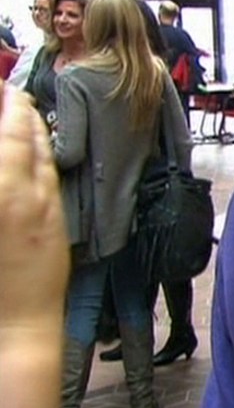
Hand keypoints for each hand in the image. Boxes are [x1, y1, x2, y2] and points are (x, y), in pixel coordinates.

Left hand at [0, 88, 69, 333]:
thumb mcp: (54, 211)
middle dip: (1, 118)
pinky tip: (4, 169)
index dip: (12, 104)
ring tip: (4, 132)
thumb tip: (29, 122)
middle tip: (4, 101)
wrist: (12, 316)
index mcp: (12, 183)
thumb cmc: (40, 269)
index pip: (11, 128)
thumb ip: (40, 163)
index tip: (12, 90)